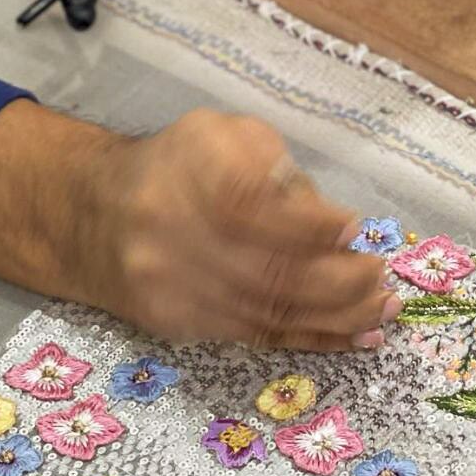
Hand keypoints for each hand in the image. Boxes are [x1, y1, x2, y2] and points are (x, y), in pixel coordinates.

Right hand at [64, 109, 396, 350]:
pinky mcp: (178, 322)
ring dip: (337, 317)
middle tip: (380, 278)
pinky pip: (254, 336)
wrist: (93, 217)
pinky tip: (353, 337)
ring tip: (381, 311)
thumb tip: (322, 217)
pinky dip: (311, 339)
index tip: (354, 227)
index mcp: (189, 170)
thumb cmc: (177, 168)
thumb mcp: (220, 137)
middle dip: (338, 280)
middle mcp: (172, 230)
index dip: (309, 223)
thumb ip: (269, 163)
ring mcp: (173, 284)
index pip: (251, 204)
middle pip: (266, 269)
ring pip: (267, 311)